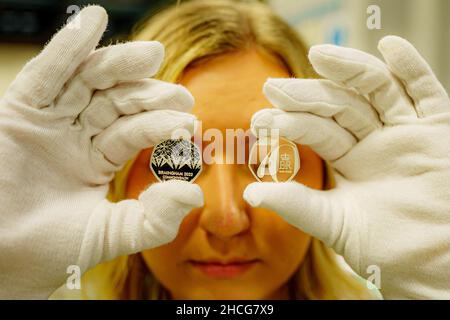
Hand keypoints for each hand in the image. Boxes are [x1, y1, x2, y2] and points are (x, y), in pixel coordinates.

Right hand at [0, 6, 202, 298]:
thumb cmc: (51, 251)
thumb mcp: (112, 233)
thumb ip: (156, 218)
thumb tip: (195, 195)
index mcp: (97, 160)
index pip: (134, 132)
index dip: (160, 124)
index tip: (190, 123)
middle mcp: (76, 136)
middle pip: (116, 101)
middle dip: (147, 93)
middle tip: (181, 92)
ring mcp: (49, 122)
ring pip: (87, 82)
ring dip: (119, 63)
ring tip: (152, 55)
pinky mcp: (20, 112)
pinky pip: (46, 76)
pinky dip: (68, 48)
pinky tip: (93, 22)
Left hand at [244, 36, 449, 298]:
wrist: (438, 262)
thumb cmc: (390, 250)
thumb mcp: (336, 225)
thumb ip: (298, 206)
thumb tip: (250, 193)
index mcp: (349, 160)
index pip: (316, 131)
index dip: (290, 124)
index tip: (259, 119)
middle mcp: (374, 140)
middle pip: (340, 105)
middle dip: (308, 95)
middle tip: (274, 88)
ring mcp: (406, 131)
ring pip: (376, 90)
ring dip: (350, 70)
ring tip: (320, 55)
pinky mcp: (439, 128)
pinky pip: (427, 92)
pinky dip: (412, 68)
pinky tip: (391, 46)